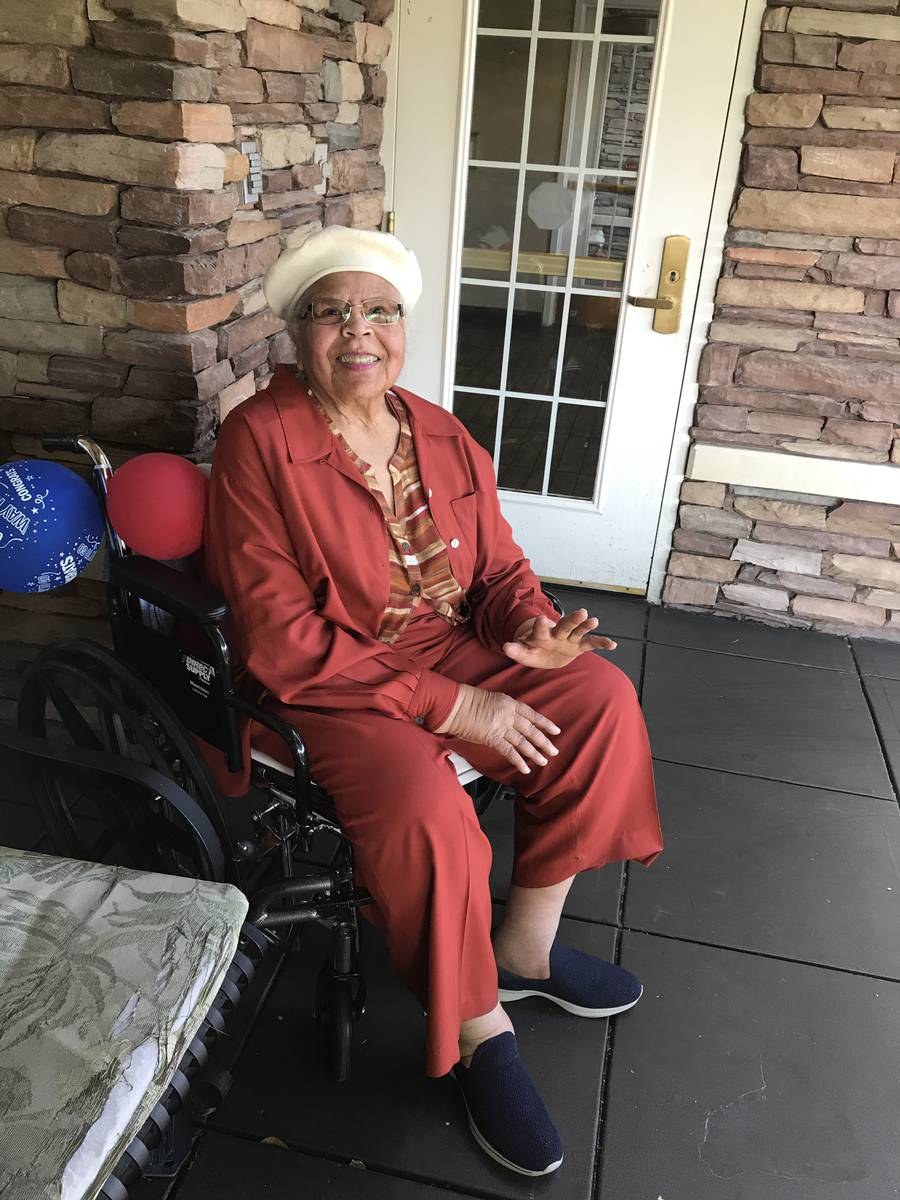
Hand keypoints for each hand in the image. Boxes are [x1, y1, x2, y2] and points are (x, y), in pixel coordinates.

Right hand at [433, 683, 559, 774]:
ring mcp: (502, 726)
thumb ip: (505, 710)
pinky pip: (509, 751)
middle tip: (554, 750)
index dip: (545, 723)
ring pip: (523, 742)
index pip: (532, 714)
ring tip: (543, 761)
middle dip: (544, 741)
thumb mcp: (492, 700)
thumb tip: (512, 720)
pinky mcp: (492, 738)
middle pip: (531, 730)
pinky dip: (518, 761)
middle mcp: (509, 714)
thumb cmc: (468, 700)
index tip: (555, 730)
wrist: (455, 704)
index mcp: (509, 703)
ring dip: (534, 753)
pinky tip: (525, 768)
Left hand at [502, 609, 616, 669]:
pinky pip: (590, 644)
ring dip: (586, 626)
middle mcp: (557, 634)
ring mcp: (569, 639)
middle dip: (573, 620)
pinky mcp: (578, 646)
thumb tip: (505, 647)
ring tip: (595, 621)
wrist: (543, 651)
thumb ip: (515, 650)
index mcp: (541, 635)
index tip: (541, 617)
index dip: (541, 624)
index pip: (540, 629)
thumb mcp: (522, 652)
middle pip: (565, 625)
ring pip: (578, 631)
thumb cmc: (532, 650)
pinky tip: (612, 645)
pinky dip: (601, 643)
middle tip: (582, 612)